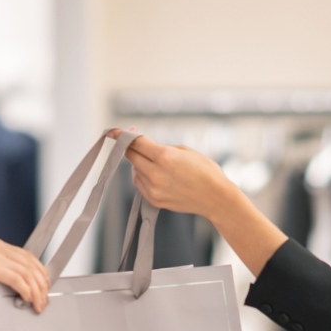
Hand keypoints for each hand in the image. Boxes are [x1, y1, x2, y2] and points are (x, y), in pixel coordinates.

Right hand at [0, 239, 50, 312]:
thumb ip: (12, 275)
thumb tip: (38, 287)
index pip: (30, 259)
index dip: (43, 276)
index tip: (46, 291)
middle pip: (30, 266)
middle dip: (41, 287)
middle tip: (43, 302)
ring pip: (26, 273)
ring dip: (36, 292)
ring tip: (37, 305)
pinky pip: (16, 279)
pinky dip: (25, 290)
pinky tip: (27, 299)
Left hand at [113, 132, 286, 275]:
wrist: (216, 198)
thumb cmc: (205, 170)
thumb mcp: (185, 151)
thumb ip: (162, 148)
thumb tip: (144, 146)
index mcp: (165, 156)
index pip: (136, 143)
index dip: (124, 135)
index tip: (114, 131)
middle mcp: (156, 173)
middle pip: (131, 156)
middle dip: (130, 147)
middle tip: (133, 141)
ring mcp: (154, 189)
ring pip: (134, 171)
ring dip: (138, 163)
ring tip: (153, 161)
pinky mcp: (154, 200)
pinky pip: (140, 184)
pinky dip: (142, 176)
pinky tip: (154, 173)